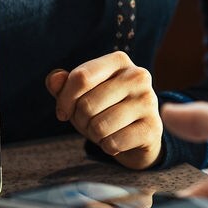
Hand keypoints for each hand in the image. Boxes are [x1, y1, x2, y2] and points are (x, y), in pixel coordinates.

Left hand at [46, 51, 162, 169]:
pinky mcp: (152, 128)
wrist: (138, 136)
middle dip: (80, 120)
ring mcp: (149, 102)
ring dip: (94, 135)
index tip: (63, 111)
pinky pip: (113, 142)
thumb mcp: (81, 95)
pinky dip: (108, 147)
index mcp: (119, 61)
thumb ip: (64, 84)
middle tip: (89, 122)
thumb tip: (54, 80)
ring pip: (99, 126)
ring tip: (104, 131)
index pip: (81, 78)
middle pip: (87, 104)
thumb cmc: (105, 110)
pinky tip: (117, 141)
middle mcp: (138, 76)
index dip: (64, 99)